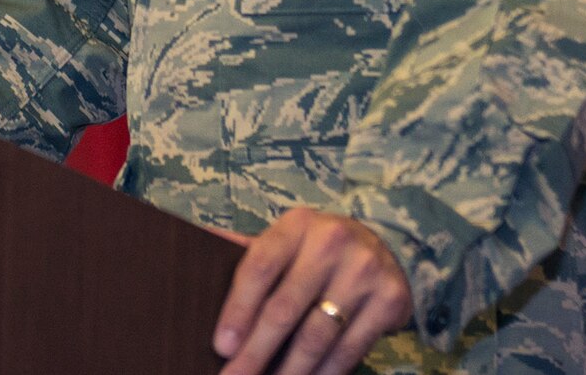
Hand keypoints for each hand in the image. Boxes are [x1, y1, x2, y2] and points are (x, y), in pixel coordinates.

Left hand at [211, 207, 412, 374]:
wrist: (384, 246)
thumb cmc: (316, 248)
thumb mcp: (286, 238)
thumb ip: (249, 251)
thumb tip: (196, 241)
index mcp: (296, 225)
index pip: (259, 268)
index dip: (238, 310)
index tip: (222, 346)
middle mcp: (331, 243)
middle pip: (284, 308)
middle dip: (256, 351)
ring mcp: (364, 271)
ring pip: (316, 336)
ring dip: (289, 371)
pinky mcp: (389, 300)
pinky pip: (349, 349)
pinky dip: (324, 373)